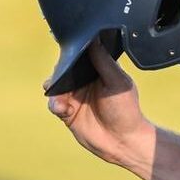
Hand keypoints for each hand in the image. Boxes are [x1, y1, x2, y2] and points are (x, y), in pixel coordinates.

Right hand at [47, 39, 154, 173]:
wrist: (122, 141)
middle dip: (59, 69)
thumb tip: (93, 38)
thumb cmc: (126, 110)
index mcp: (98, 70)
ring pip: (56, 85)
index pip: (82, 55)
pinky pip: (54, 104)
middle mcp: (84, 81)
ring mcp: (74, 97)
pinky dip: (55, 104)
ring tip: (58, 93)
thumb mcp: (118, 82)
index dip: (73, 50)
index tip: (66, 44)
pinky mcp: (67, 112)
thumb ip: (104, 62)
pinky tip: (63, 108)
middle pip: (64, 69)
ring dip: (53, 87)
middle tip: (59, 73)